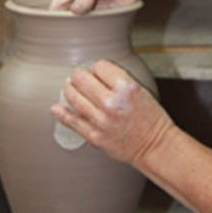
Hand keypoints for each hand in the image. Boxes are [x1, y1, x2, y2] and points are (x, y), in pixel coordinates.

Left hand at [51, 60, 172, 166]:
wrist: (155, 146)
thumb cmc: (151, 119)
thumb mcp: (141, 90)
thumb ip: (119, 80)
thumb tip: (95, 72)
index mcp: (126, 88)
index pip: (100, 66)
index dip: (96, 67)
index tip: (96, 71)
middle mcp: (112, 102)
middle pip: (82, 79)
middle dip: (79, 75)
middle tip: (79, 77)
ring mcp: (101, 120)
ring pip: (73, 97)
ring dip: (69, 89)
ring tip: (69, 87)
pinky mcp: (95, 136)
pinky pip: (72, 122)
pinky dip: (61, 113)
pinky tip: (56, 108)